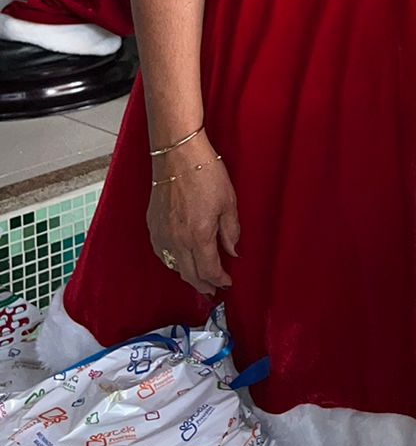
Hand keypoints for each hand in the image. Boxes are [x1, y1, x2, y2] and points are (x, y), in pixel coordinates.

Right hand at [146, 130, 239, 295]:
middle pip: (189, 274)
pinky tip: (181, 260)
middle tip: (214, 290)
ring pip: (174, 266)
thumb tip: (232, 252)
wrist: (177, 154)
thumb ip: (231, 232)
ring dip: (188, 275)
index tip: (227, 282)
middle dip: (203, 285)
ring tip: (199, 278)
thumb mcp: (228, 202)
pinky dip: (173, 262)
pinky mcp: (153, 225)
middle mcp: (177, 240)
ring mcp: (162, 234)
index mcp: (198, 236)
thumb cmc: (205, 173)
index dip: (219, 280)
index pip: (209, 270)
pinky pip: (162, 253)